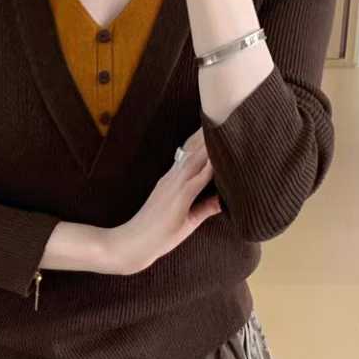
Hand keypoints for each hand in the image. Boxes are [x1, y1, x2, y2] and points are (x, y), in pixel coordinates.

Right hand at [108, 138, 221, 274]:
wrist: (132, 244)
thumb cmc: (156, 235)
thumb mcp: (186, 220)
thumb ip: (204, 208)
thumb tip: (222, 200)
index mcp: (173, 181)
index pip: (192, 155)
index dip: (204, 140)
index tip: (217, 126)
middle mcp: (173, 178)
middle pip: (195, 150)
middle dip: (209, 134)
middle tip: (225, 114)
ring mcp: (175, 186)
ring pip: (197, 159)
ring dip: (211, 144)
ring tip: (226, 126)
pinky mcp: (179, 198)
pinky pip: (198, 179)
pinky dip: (210, 167)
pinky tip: (221, 157)